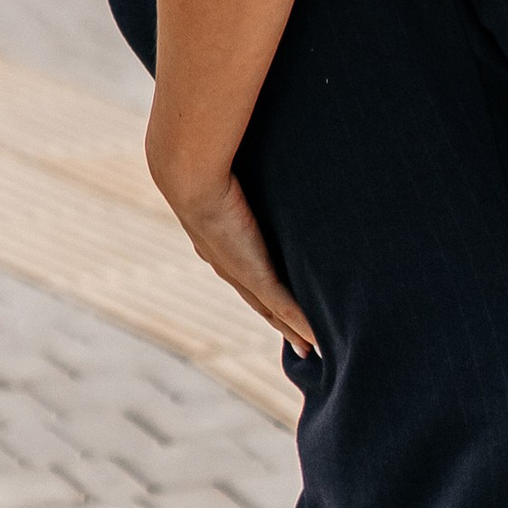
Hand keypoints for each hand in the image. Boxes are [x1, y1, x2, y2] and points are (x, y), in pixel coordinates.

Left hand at [162, 168, 319, 359]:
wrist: (192, 181)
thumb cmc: (207, 166)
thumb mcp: (230, 177)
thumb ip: (241, 178)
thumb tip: (249, 158)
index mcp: (220, 248)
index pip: (248, 277)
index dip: (265, 296)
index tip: (281, 310)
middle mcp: (229, 267)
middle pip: (261, 305)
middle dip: (281, 324)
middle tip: (303, 346)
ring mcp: (243, 274)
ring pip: (272, 312)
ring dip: (291, 331)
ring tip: (311, 349)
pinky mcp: (256, 276)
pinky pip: (282, 307)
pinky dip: (299, 325)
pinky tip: (315, 340)